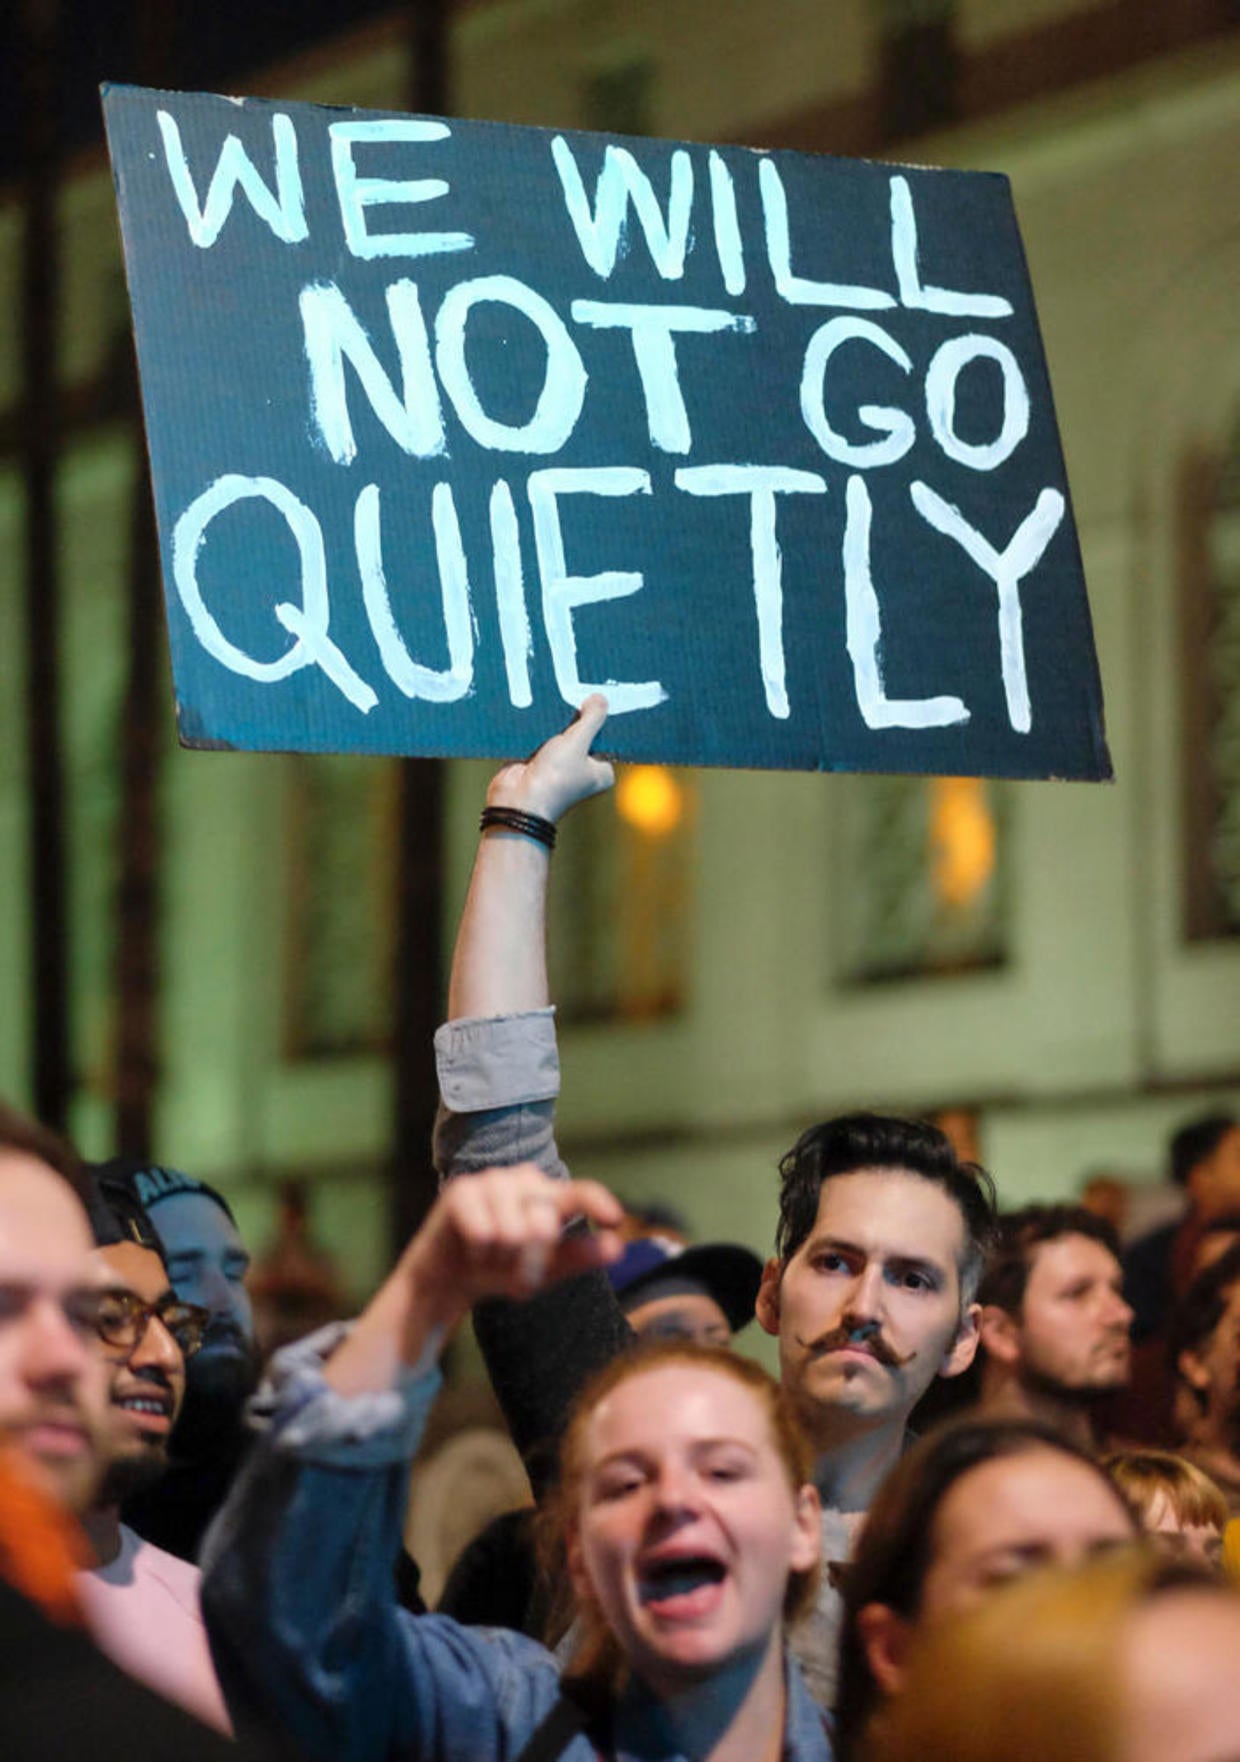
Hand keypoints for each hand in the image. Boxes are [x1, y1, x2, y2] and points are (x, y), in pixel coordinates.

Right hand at [405, 1164, 624, 1323]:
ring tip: (490, 1255)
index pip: (580, 1193)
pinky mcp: (461, 1190)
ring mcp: (493, 1180)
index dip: (596, 1203)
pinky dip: (478, 1253)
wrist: (450, 1278)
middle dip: (529, 1261)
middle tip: (513, 1268)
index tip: (615, 1220)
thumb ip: (580, 1256)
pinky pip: (483, 1234)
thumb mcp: (546, 1269)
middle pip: (544, 1226)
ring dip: (500, 1258)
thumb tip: (617, 1247)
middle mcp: (525, 1180)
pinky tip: (469, 1248)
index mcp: (551, 1196)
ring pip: (512, 1233)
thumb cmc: (502, 1268)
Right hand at [486, 695, 613, 824]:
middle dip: (577, 716)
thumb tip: (601, 699)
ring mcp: (559, 764)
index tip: (598, 695)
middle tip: (574, 693)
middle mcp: (582, 769)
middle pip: (584, 731)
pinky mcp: (538, 758)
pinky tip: (539, 709)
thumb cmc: (553, 780)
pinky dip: (540, 726)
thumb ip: (592, 719)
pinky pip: (542, 735)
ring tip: (555, 700)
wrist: (517, 800)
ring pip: (561, 732)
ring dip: (557, 720)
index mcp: (600, 771)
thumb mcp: (578, 743)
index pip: (607, 737)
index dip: (603, 718)